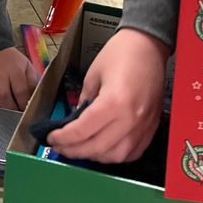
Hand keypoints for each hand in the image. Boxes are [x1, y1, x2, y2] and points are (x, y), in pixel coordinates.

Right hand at [0, 47, 38, 111]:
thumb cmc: (10, 61)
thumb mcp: (26, 66)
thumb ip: (32, 82)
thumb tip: (35, 100)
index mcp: (14, 70)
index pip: (21, 92)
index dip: (23, 105)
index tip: (24, 111)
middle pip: (3, 97)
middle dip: (10, 110)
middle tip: (13, 115)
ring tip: (0, 113)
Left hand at [49, 28, 168, 162]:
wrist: (148, 46)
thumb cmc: (119, 54)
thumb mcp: (92, 75)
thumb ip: (83, 101)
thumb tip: (75, 124)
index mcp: (114, 102)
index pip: (82, 131)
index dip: (63, 138)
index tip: (51, 137)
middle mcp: (130, 118)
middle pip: (97, 148)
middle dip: (73, 150)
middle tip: (59, 147)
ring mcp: (143, 126)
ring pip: (115, 156)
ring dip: (93, 156)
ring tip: (78, 148)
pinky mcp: (152, 128)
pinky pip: (132, 153)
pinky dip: (114, 156)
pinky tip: (101, 148)